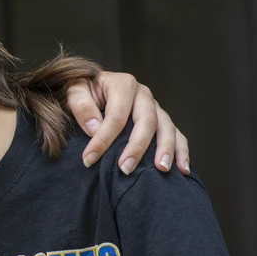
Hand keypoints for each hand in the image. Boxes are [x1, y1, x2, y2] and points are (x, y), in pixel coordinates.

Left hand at [67, 72, 190, 175]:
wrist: (94, 87)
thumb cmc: (84, 91)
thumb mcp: (74, 90)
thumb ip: (81, 105)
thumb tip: (94, 128)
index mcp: (123, 85)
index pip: (116, 115)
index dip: (103, 139)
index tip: (89, 160)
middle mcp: (143, 95)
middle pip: (147, 121)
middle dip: (136, 147)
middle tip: (125, 169)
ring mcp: (155, 108)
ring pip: (166, 128)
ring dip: (166, 149)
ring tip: (161, 169)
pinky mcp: (162, 120)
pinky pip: (177, 135)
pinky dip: (181, 152)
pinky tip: (182, 170)